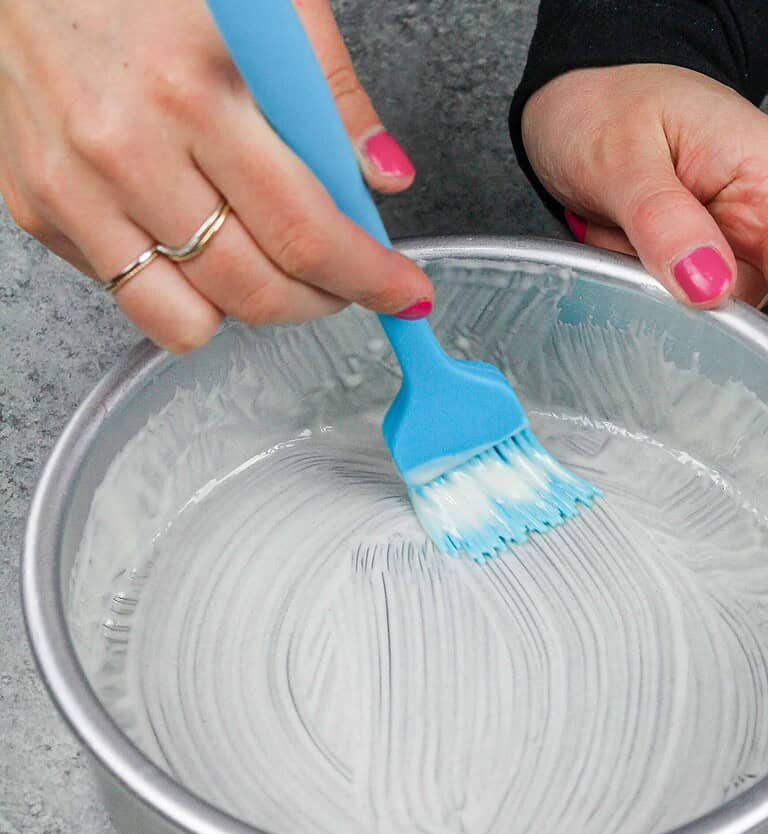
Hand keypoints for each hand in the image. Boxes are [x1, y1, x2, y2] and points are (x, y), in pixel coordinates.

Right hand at [0, 0, 431, 351]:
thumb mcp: (263, 5)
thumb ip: (330, 95)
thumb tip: (381, 178)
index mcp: (191, 92)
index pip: (302, 230)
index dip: (366, 278)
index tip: (403, 295)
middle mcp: (124, 152)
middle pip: (252, 290)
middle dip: (320, 302)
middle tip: (342, 282)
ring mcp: (72, 191)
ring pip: (189, 321)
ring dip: (248, 309)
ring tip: (265, 265)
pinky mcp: (38, 211)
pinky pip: (132, 297)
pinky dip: (181, 290)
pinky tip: (192, 239)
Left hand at [522, 64, 767, 307]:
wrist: (571, 109)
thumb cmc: (599, 111)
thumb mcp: (620, 160)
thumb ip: (663, 225)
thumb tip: (710, 288)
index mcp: (761, 167)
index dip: (735, 284)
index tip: (690, 286)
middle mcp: (755, 206)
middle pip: (742, 291)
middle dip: (676, 282)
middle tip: (630, 233)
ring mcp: (725, 234)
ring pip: (702, 300)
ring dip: (650, 279)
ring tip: (622, 228)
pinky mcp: (695, 254)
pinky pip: (675, 295)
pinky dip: (640, 279)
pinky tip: (622, 242)